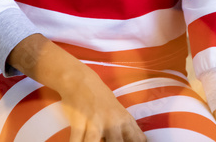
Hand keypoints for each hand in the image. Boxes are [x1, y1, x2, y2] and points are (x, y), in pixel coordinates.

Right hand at [8, 35, 145, 141]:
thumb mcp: (119, 112)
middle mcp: (112, 121)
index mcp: (125, 120)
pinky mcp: (79, 121)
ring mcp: (95, 121)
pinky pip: (76, 140)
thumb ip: (127, 129)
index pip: (138, 140)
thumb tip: (139, 141)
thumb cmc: (101, 98)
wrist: (80, 81)